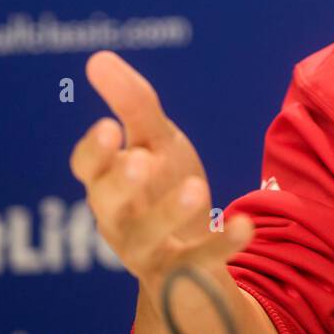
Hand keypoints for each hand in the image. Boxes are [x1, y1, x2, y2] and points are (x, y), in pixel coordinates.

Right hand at [69, 50, 252, 295]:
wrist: (190, 261)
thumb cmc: (164, 187)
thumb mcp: (156, 142)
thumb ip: (132, 104)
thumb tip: (99, 58)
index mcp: (107, 183)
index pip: (87, 168)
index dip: (94, 152)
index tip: (108, 128)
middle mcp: (118, 219)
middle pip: (109, 204)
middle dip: (122, 183)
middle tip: (142, 162)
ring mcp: (147, 252)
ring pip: (147, 238)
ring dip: (168, 214)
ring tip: (196, 187)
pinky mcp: (182, 276)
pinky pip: (198, 263)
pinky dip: (221, 244)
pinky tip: (246, 225)